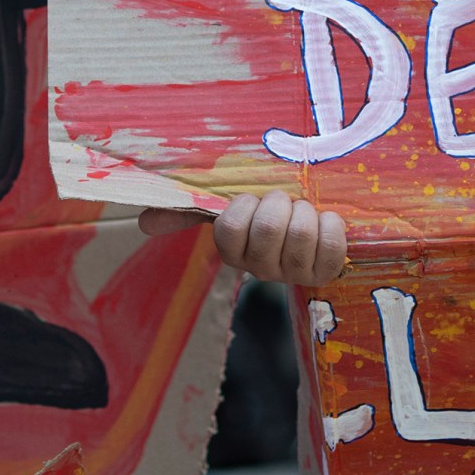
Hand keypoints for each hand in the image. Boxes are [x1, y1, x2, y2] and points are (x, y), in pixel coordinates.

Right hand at [138, 190, 347, 285]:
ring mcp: (294, 274)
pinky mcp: (327, 272)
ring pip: (299, 234)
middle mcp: (261, 268)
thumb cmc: (268, 208)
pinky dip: (331, 224)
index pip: (229, 227)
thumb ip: (189, 209)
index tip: (253, 200)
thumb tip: (143, 222)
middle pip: (266, 227)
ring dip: (305, 211)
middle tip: (284, 203)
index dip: (245, 206)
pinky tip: (326, 221)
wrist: (314, 219)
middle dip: (278, 203)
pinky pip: (331, 245)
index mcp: (234, 251)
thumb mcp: (230, 204)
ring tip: (305, 211)